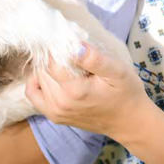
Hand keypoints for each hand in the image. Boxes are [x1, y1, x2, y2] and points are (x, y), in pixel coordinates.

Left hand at [25, 43, 151, 141]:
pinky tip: (53, 76)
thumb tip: (74, 46)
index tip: (68, 41)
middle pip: (43, 69)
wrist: (129, 122)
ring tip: (67, 65)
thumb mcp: (117, 71)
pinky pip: (34, 95)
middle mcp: (60, 103)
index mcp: (75, 91)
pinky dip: (38, 82)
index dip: (57, 47)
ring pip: (38, 79)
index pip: (51, 60)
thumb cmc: (126, 93)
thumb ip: (94, 59)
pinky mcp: (54, 116)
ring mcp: (55, 112)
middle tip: (70, 52)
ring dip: (47, 68)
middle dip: (52, 57)